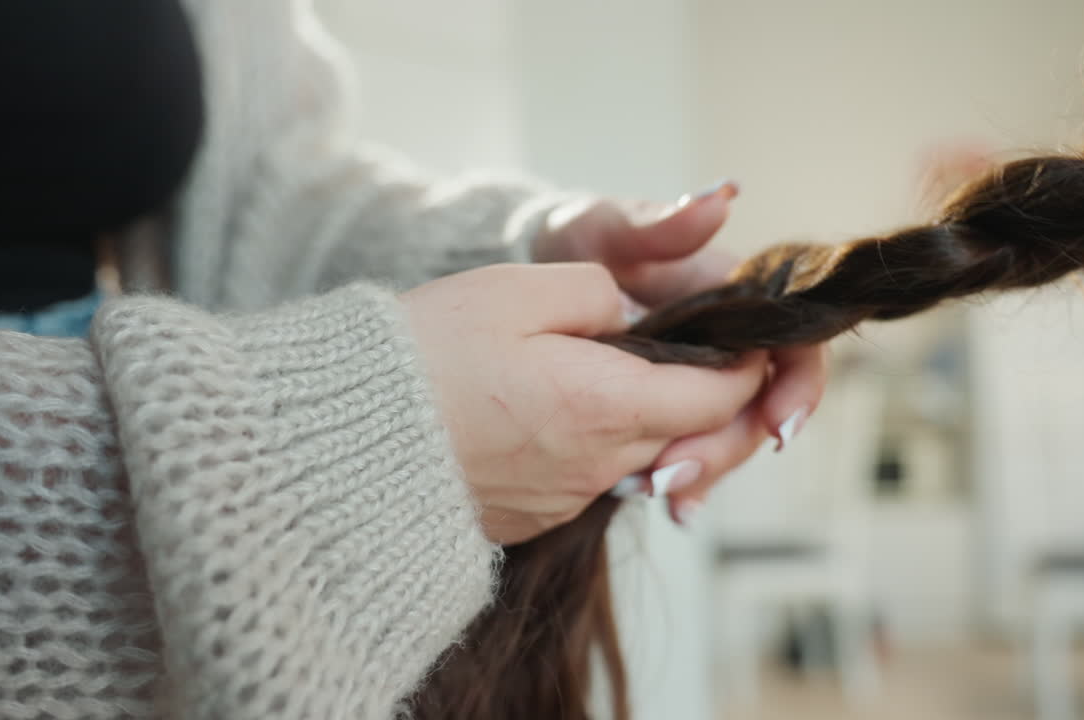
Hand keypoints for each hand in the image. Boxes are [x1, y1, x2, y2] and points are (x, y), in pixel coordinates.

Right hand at [402, 263, 767, 544]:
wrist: (338, 444)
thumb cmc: (422, 357)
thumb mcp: (514, 290)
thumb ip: (595, 293)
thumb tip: (627, 312)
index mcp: (607, 404)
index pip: (720, 396)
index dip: (744, 366)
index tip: (742, 339)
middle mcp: (597, 466)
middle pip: (685, 434)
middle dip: (699, 395)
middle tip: (680, 348)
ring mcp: (563, 500)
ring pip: (634, 457)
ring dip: (638, 418)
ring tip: (602, 371)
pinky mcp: (529, 518)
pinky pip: (585, 478)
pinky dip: (588, 444)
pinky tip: (547, 412)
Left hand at [532, 183, 827, 523]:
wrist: (538, 265)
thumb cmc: (581, 234)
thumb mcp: (611, 225)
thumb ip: (662, 224)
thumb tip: (722, 198)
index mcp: (733, 296)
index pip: (793, 342)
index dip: (796, 386)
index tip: (779, 425)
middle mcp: (727, 341)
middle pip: (762, 404)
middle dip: (732, 444)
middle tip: (680, 472)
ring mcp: (699, 377)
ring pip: (727, 433)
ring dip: (705, 469)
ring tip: (663, 494)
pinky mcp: (667, 405)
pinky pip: (688, 445)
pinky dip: (681, 478)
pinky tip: (664, 504)